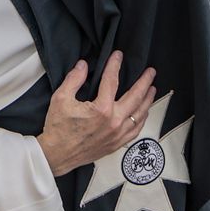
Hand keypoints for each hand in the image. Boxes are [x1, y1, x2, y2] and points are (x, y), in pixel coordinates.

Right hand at [35, 52, 155, 177]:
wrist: (57, 155)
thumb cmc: (58, 128)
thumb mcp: (60, 99)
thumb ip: (74, 79)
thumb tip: (83, 65)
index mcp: (102, 109)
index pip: (112, 81)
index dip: (115, 65)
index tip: (118, 55)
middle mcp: (114, 121)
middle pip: (136, 97)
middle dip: (144, 82)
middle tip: (151, 72)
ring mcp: (118, 134)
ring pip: (140, 114)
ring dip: (148, 100)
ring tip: (152, 89)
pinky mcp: (117, 144)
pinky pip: (136, 130)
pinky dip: (142, 119)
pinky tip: (144, 112)